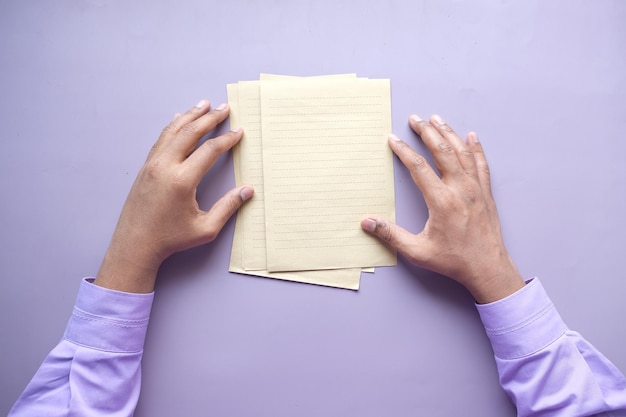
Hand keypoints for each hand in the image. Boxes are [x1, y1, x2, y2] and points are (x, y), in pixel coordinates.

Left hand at [94, 100, 252, 292]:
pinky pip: (161, 140)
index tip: (239, 131)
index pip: (209, 150)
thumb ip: (228, 207)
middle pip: (190, 133)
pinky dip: (172, 127)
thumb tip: (248, 190)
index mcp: (182, 180)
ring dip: (190, 116)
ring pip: (173, 131)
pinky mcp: (145, 168)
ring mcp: (152, 165)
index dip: (227, 139)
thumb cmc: (170, 239)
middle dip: (210, 118)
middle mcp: (165, 166)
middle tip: (224, 108)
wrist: (135, 244)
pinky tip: (179, 119)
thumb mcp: (205, 228)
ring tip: (204, 104)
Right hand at [361, 114, 523, 303]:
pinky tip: (471, 137)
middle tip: (414, 119)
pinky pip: (481, 164)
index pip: (419, 167)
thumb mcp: (417, 251)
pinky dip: (475, 148)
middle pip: (442, 151)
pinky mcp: (486, 193)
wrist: (488, 268)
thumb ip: (390, 235)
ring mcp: (476, 189)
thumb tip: (366, 222)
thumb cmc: (453, 261)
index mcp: (442, 201)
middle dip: (426, 132)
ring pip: (462, 153)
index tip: (393, 139)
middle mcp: (460, 189)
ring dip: (448, 133)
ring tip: (436, 119)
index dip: (404, 150)